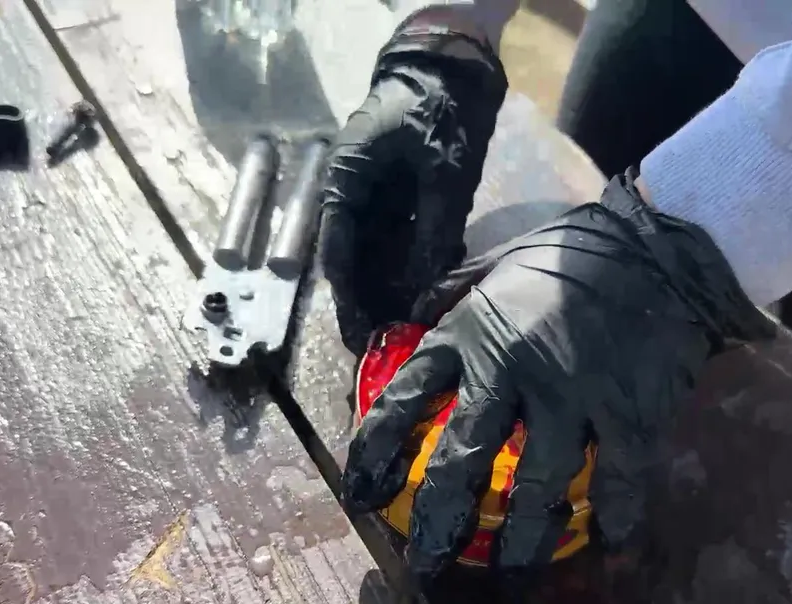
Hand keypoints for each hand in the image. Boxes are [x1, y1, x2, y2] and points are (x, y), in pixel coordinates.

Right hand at [319, 16, 507, 352]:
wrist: (454, 68)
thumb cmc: (438, 108)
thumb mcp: (441, 169)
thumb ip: (434, 227)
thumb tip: (426, 286)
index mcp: (346, 181)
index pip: (337, 250)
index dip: (348, 296)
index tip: (358, 333)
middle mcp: (355, 196)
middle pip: (354, 263)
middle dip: (368, 305)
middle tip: (381, 347)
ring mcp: (379, 201)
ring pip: (378, 260)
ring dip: (390, 295)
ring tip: (404, 335)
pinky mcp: (403, 204)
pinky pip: (403, 247)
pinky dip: (414, 273)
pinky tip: (427, 302)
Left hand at [341, 171, 774, 580]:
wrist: (660, 246)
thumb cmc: (571, 251)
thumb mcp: (496, 260)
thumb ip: (452, 293)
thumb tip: (414, 317)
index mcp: (471, 332)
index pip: (406, 399)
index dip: (375, 451)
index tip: (362, 492)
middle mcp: (511, 370)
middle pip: (462, 461)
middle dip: (439, 521)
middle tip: (426, 562)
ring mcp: (572, 396)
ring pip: (537, 489)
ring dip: (522, 539)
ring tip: (510, 568)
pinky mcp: (629, 413)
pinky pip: (618, 483)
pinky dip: (613, 519)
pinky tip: (607, 543)